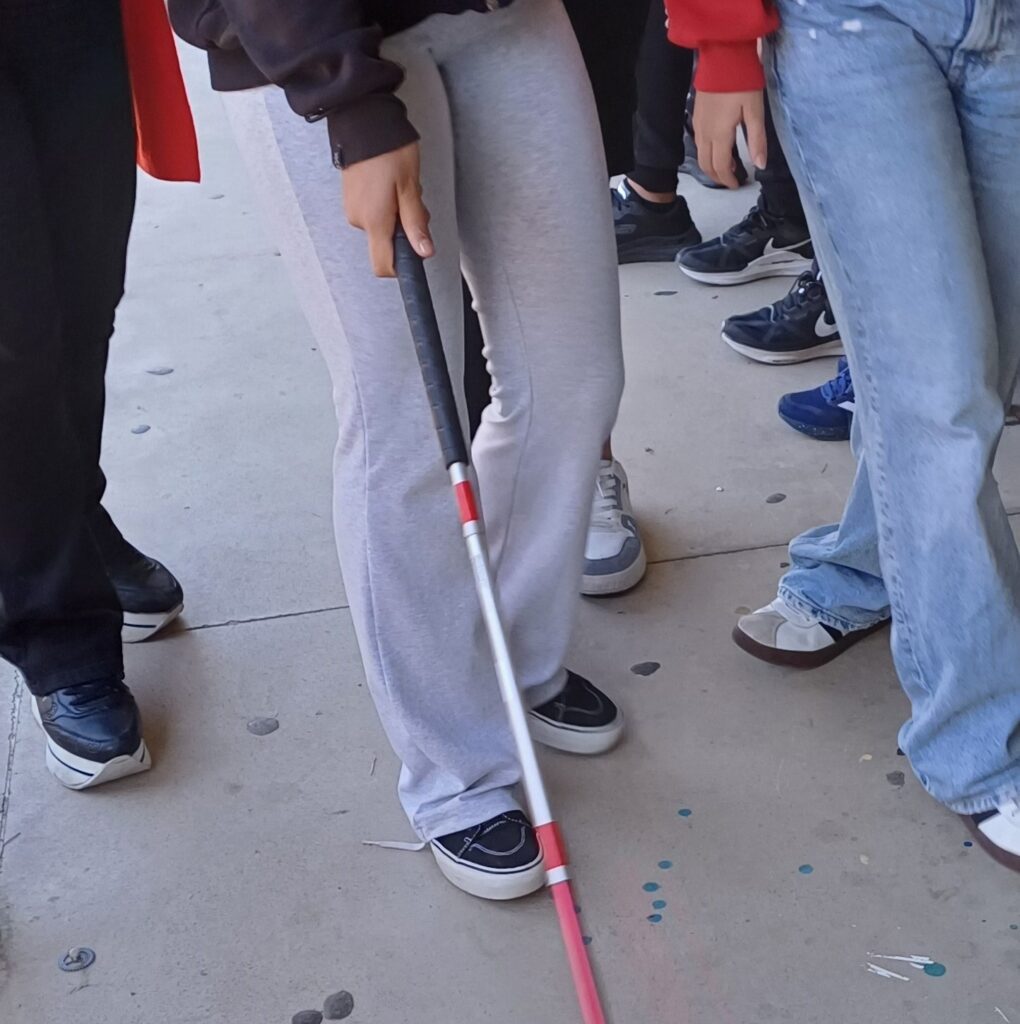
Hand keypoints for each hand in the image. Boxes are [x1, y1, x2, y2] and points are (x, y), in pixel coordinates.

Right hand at [342, 142, 433, 276]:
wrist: (364, 119)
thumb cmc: (389, 150)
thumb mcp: (410, 188)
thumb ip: (415, 223)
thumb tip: (424, 251)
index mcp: (374, 221)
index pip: (383, 265)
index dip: (401, 267)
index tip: (415, 254)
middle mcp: (359, 219)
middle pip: (388, 243)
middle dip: (406, 229)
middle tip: (416, 202)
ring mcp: (353, 208)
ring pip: (383, 227)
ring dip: (398, 214)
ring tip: (403, 186)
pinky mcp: (352, 198)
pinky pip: (374, 213)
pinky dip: (387, 205)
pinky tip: (391, 183)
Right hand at [693, 90, 766, 188]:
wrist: (723, 56)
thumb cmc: (742, 81)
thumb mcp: (755, 111)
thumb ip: (757, 139)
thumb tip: (759, 165)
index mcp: (720, 134)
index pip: (721, 167)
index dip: (729, 180)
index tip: (738, 185)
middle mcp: (705, 133)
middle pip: (707, 165)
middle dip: (718, 177)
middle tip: (732, 180)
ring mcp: (698, 125)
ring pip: (700, 156)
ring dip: (712, 166)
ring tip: (728, 167)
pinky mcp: (696, 116)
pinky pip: (698, 143)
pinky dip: (707, 153)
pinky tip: (720, 148)